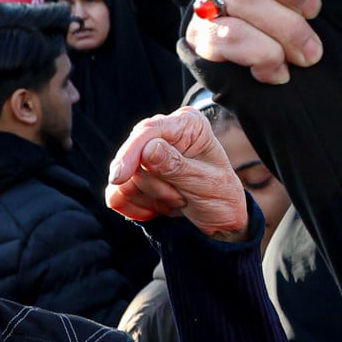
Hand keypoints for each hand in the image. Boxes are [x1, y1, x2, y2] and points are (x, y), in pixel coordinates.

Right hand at [107, 108, 251, 239]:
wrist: (222, 217)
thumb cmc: (222, 196)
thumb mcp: (206, 182)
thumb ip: (177, 166)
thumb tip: (147, 149)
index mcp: (188, 124)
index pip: (149, 131)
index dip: (130, 153)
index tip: (119, 178)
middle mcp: (164, 133)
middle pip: (133, 158)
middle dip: (155, 186)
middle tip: (182, 198)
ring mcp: (145, 155)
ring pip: (124, 180)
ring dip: (150, 199)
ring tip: (178, 200)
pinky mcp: (135, 176)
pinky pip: (118, 194)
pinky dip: (136, 207)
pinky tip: (158, 210)